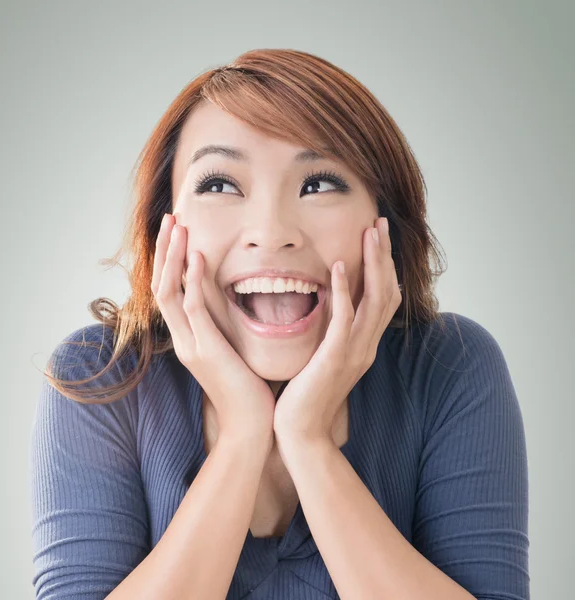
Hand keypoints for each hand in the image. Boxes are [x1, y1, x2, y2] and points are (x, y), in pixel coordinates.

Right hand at [151, 213, 275, 441]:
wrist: (251, 426)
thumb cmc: (247, 390)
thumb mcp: (231, 352)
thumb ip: (224, 329)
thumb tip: (232, 306)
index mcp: (188, 338)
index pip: (171, 291)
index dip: (171, 261)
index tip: (178, 233)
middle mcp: (182, 339)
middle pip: (161, 285)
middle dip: (164, 251)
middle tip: (170, 219)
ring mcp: (190, 345)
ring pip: (170, 292)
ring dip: (172, 257)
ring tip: (176, 227)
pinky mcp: (206, 350)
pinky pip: (193, 309)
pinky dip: (192, 281)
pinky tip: (196, 257)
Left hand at [273, 217, 401, 445]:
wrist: (300, 432)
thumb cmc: (306, 395)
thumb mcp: (324, 359)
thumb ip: (331, 334)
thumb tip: (327, 308)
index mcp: (364, 345)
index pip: (383, 299)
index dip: (384, 267)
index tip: (377, 238)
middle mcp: (366, 346)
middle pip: (386, 292)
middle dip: (384, 256)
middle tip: (380, 224)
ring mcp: (354, 353)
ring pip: (374, 300)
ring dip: (372, 264)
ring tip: (369, 233)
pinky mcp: (335, 359)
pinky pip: (344, 320)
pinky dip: (343, 291)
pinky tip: (337, 266)